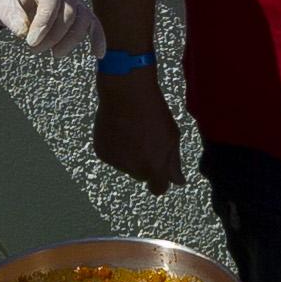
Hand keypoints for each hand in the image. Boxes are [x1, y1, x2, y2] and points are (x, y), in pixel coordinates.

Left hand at [0, 0, 96, 55]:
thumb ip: (11, 16)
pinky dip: (97, 38)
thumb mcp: (0, 4)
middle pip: (70, 11)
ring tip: (54, 54)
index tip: (30, 42)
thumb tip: (23, 33)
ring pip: (84, 18)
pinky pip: (92, 23)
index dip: (43, 23)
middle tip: (35, 49)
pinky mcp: (78, 11)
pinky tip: (98, 54)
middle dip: (54, 35)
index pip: (51, 0)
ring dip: (71, 40)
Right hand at [88, 62, 180, 190]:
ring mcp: (116, 161)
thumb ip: (174, 162)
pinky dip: (116, 148)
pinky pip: (112, 157)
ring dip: (130, 155)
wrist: (126, 92)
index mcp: (154, 166)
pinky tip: (120, 130)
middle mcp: (133, 168)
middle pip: (142, 175)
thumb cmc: (154, 112)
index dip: (160, 180)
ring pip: (126, 166)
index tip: (160, 171)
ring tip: (133, 130)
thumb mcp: (172, 136)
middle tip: (146, 138)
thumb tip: (178, 182)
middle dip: (145, 163)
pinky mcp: (102, 153)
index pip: (158, 189)